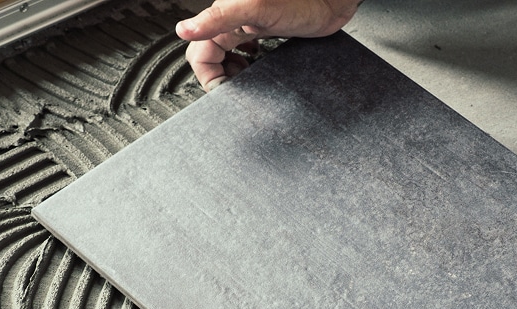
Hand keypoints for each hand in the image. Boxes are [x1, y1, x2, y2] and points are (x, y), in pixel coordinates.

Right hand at [176, 0, 359, 89]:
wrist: (332, 0)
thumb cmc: (301, 1)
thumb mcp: (255, 10)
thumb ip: (218, 19)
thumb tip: (184, 29)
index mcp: (224, 17)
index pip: (199, 55)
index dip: (210, 78)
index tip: (227, 92)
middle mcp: (231, 21)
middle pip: (209, 57)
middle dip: (219, 76)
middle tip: (240, 88)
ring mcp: (247, 27)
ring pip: (225, 56)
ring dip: (232, 72)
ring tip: (248, 78)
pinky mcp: (262, 32)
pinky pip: (243, 51)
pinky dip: (246, 64)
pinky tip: (257, 64)